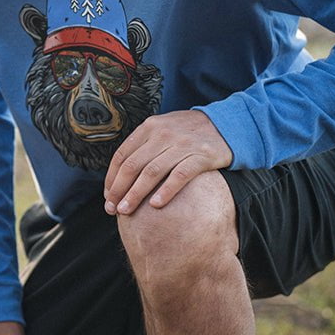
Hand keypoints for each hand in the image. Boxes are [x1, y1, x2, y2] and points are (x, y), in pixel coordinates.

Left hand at [104, 110, 232, 215]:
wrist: (227, 124)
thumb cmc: (188, 132)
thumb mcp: (163, 129)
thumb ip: (143, 145)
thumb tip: (119, 175)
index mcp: (149, 127)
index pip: (122, 155)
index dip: (111, 178)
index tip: (107, 197)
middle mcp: (162, 134)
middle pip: (132, 165)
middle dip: (118, 189)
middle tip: (111, 209)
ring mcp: (182, 144)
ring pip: (151, 172)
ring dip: (135, 193)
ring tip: (125, 210)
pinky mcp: (202, 155)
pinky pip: (180, 175)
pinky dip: (166, 191)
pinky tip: (155, 205)